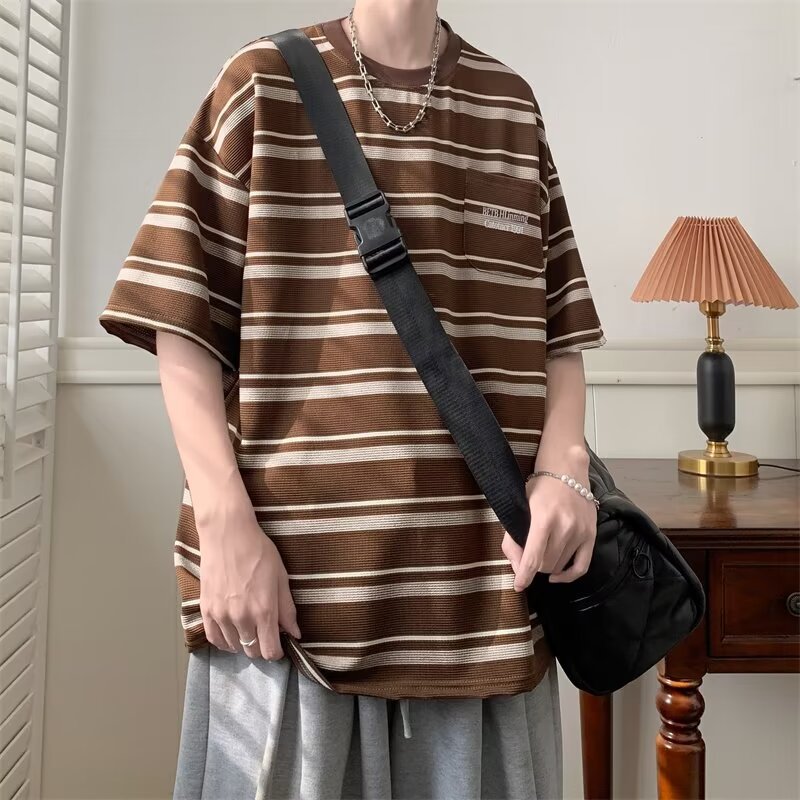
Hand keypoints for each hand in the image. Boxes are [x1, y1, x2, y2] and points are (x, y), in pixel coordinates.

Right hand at [197, 504, 301, 660]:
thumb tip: (294, 633)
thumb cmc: (258, 551)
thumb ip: (287, 609)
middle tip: (265, 633)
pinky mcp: (206, 610)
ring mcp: (221, 615)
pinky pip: (214, 638)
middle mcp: (242, 618)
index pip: (270, 651)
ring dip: (243, 643)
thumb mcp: (281, 577)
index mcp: (264, 610)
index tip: (279, 645)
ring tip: (249, 629)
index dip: (277, 652)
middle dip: (261, 646)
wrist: (228, 534)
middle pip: (252, 651)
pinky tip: (231, 633)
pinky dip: (224, 641)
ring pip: (234, 647)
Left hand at [502, 470, 597, 590]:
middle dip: (533, 566)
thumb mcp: (520, 507)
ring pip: (559, 566)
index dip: (524, 576)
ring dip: (547, 566)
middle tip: (526, 557)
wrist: (567, 470)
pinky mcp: (591, 535)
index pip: (533, 558)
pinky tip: (557, 575)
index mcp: (543, 518)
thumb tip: (517, 566)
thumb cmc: (539, 487)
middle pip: (545, 565)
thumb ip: (513, 536)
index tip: (518, 586)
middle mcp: (565, 527)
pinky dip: (568, 576)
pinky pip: (581, 566)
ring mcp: (580, 532)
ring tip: (541, 553)